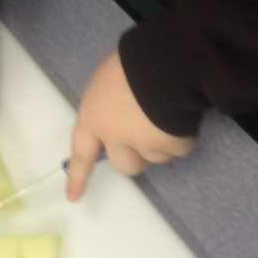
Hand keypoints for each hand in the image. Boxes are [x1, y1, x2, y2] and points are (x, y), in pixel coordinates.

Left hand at [67, 50, 195, 198]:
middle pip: (126, 165)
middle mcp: (114, 137)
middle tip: (151, 131)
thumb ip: (111, 103)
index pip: (82, 152)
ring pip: (156, 158)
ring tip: (170, 112)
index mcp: (94, 116)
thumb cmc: (133, 59)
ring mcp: (143, 144)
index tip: (74, 198)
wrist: (166, 60)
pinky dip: (183, 137)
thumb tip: (124, 113)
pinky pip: (179, 149)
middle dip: (139, 155)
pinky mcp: (170, 146)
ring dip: (163, 144)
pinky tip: (184, 114)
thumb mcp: (109, 78)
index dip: (78, 176)